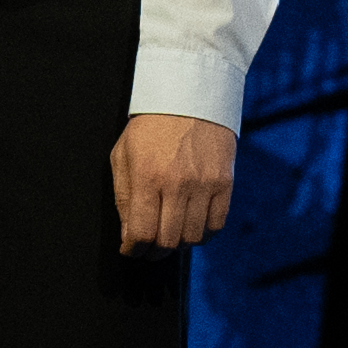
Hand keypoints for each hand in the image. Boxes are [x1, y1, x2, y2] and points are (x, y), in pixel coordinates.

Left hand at [113, 111, 237, 255]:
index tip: (131, 250)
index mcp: (147, 176)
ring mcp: (204, 184)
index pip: (141, 232)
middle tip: (150, 248)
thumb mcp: (123, 154)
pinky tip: (192, 226)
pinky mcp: (224, 182)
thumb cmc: (151, 126)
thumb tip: (129, 235)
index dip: (133, 250)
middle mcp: (177, 184)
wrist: (189, 95)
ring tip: (171, 236)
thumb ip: (123, 197)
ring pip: (193, 238)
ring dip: (179, 244)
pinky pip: (216, 224)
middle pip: (167, 241)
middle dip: (154, 252)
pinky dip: (203, 234)